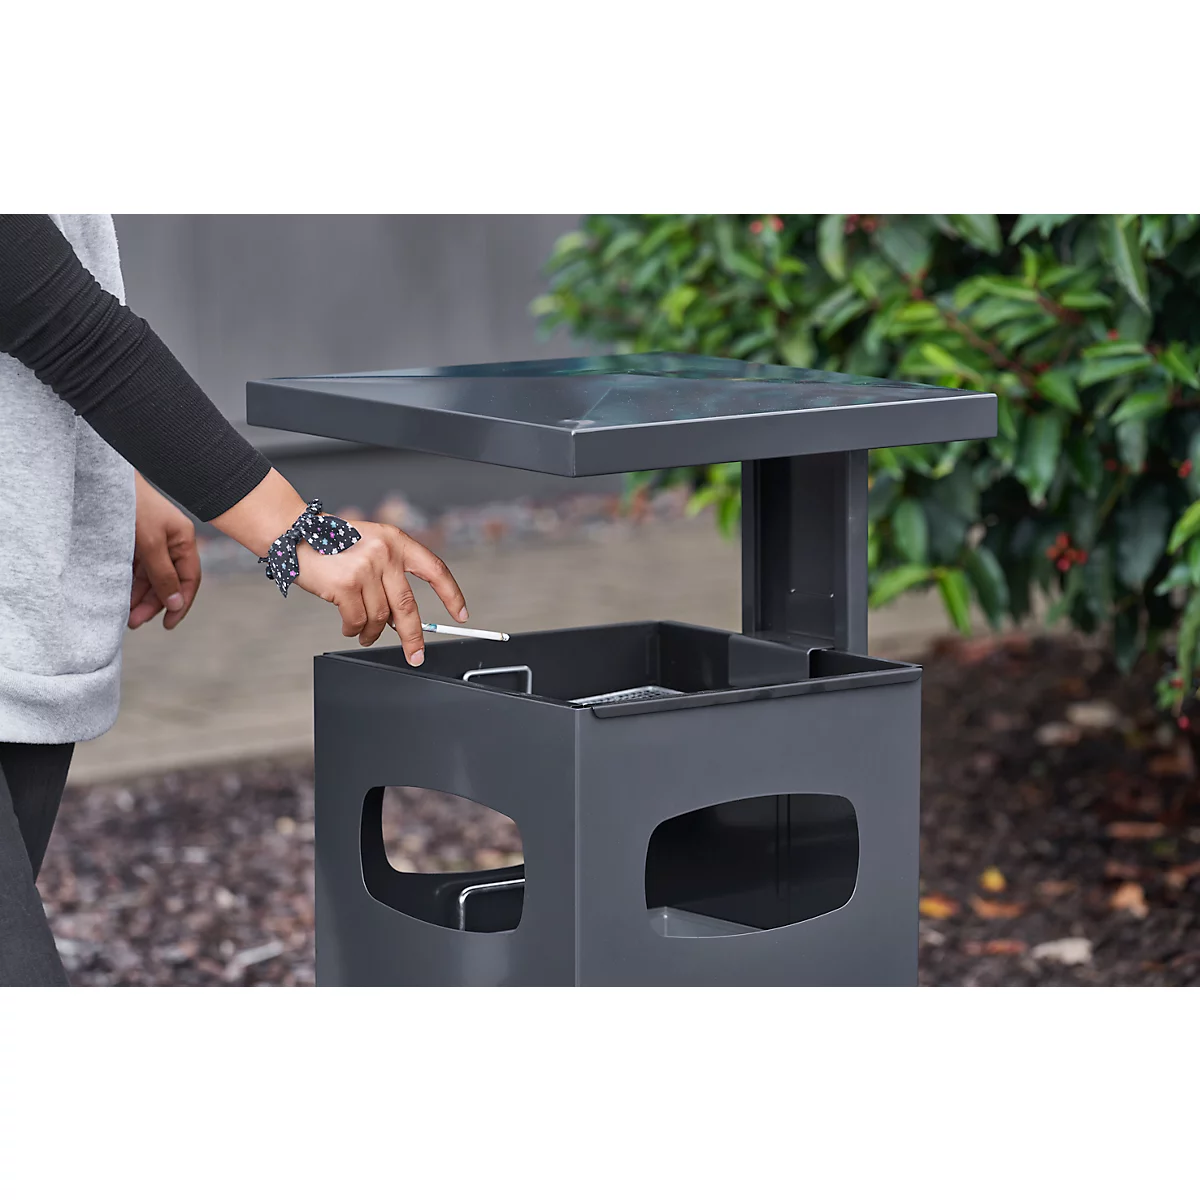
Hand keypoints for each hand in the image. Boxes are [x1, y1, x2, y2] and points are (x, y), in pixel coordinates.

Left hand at [129, 473, 201, 630]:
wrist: (105, 481)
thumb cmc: (133, 508)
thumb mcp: (151, 544)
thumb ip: (164, 575)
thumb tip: (176, 603)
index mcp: (184, 541)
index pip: (189, 580)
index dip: (181, 603)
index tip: (168, 624)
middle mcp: (172, 543)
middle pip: (168, 581)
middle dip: (153, 604)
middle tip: (134, 622)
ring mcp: (154, 542)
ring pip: (151, 577)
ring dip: (140, 597)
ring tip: (125, 614)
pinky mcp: (136, 541)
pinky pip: (137, 569)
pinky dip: (131, 583)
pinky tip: (121, 596)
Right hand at [208, 469, 467, 663]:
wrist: (294, 533)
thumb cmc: (332, 543)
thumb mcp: (371, 545)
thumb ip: (390, 573)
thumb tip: (401, 618)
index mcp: (397, 541)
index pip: (435, 570)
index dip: (452, 595)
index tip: (462, 614)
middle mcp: (385, 553)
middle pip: (408, 605)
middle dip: (413, 636)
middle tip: (415, 654)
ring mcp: (365, 568)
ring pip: (379, 617)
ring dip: (372, 632)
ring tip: (364, 633)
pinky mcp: (345, 585)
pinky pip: (357, 620)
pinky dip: (354, 630)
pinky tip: (349, 628)